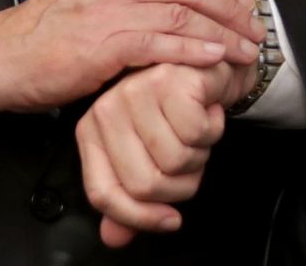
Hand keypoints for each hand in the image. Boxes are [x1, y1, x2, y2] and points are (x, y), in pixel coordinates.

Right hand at [0, 0, 262, 126]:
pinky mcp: (102, 43)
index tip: (242, 3)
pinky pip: (162, 43)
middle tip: (254, 27)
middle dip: (230, 6)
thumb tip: (180, 6)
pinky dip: (195, 50)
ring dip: (222, 33)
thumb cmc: (47, 37)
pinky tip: (216, 58)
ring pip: (183, 14)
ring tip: (246, 50)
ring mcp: (107, 8)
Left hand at [77, 61, 258, 246]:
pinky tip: (208, 110)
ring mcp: (135, 93)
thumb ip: (129, 199)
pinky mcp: (169, 81)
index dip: (140, 217)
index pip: (104, 193)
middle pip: (144, 185)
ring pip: (175, 161)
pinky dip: (213, 129)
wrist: (209, 67)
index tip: (169, 220)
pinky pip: (196, 134)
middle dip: (182, 184)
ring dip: (200, 154)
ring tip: (197, 131)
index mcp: (92, 132)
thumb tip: (114, 238)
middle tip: (190, 158)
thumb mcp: (150, 158)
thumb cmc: (178, 112)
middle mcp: (106, 110)